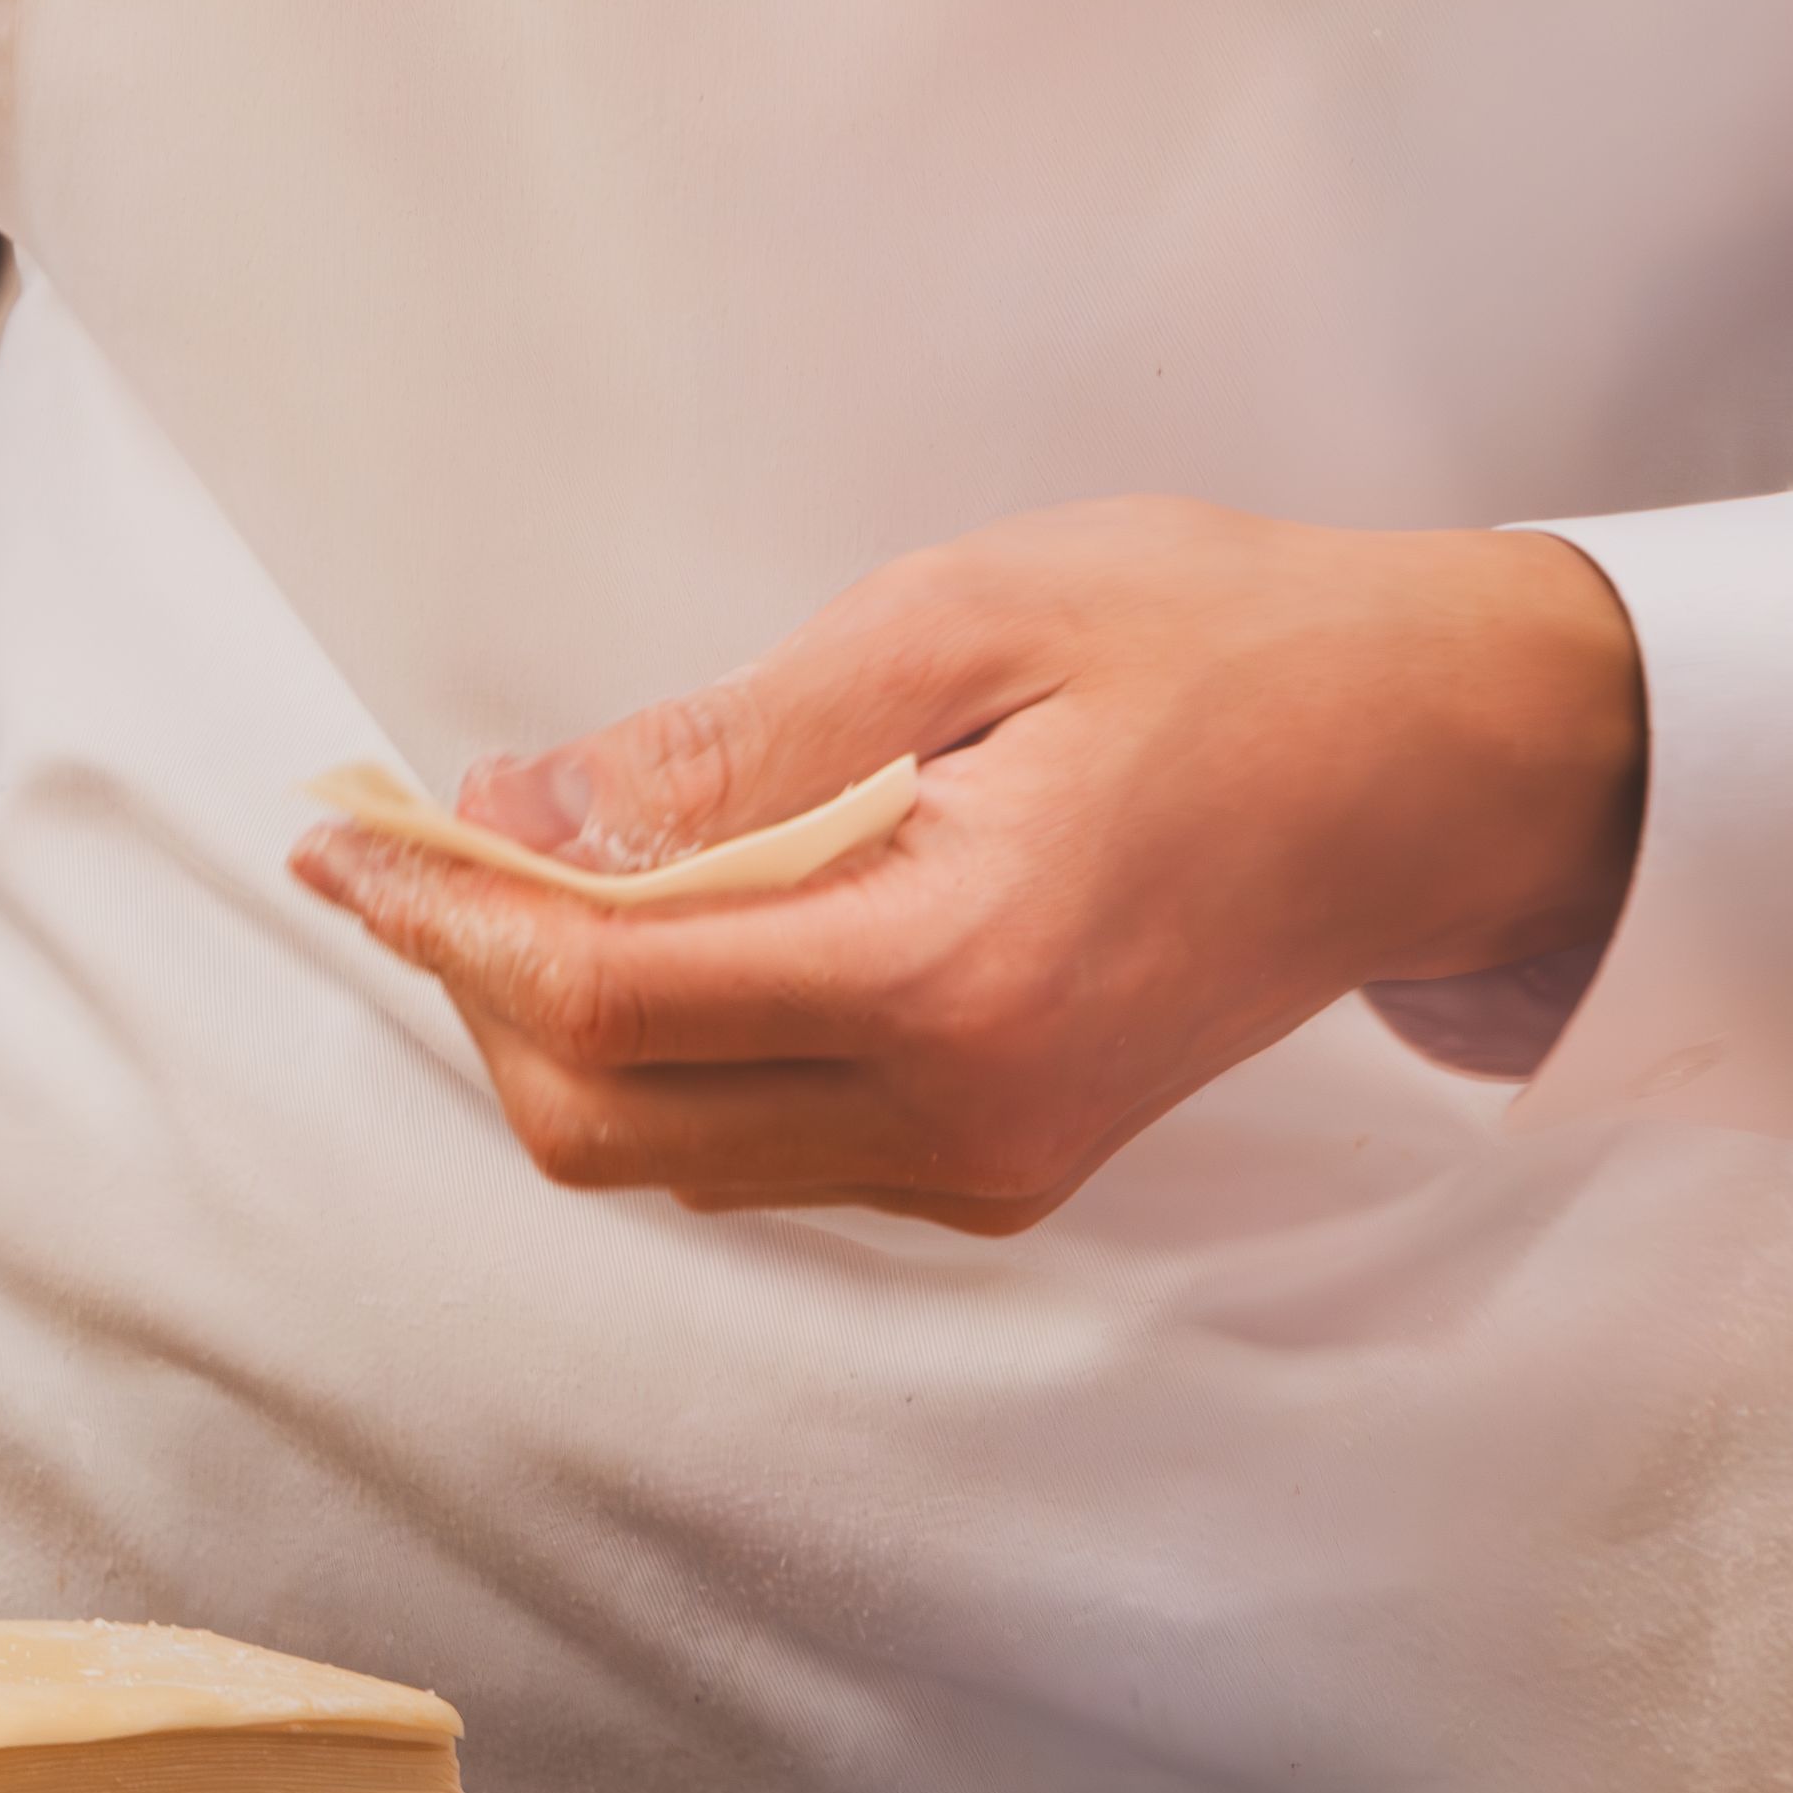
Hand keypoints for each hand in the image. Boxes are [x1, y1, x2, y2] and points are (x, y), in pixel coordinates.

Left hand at [287, 498, 1648, 1232]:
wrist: (1448, 763)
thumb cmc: (1228, 645)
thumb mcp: (963, 621)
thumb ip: (727, 744)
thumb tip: (515, 810)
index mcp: (959, 972)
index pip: (610, 997)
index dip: (447, 925)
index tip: (344, 843)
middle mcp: (964, 1116)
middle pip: (602, 1119)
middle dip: (480, 991)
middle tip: (424, 849)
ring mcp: (983, 1167)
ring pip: (666, 1151)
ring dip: (560, 1023)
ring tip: (524, 869)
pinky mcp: (995, 1171)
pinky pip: (756, 1142)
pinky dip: (665, 1043)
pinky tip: (658, 919)